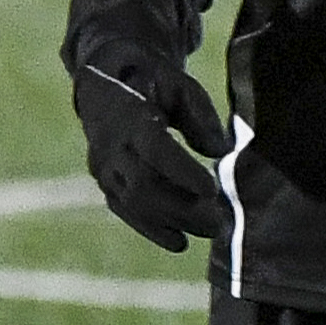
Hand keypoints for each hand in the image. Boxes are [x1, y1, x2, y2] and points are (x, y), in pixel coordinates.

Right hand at [71, 56, 231, 251]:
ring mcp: (104, 167)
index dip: (181, 171)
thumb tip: (220, 150)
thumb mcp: (179, 83)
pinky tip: (181, 242)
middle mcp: (110, 144)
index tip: (212, 188)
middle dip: (184, 207)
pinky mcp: (106, 184)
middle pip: (144, 185)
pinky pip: (126, 212)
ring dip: (174, 221)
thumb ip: (201, 113)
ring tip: (213, 228)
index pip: (153, 148)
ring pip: (135, 203)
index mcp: (128, 113)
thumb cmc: (153, 82)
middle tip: (221, 220)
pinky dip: (152, 230)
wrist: (106, 86)